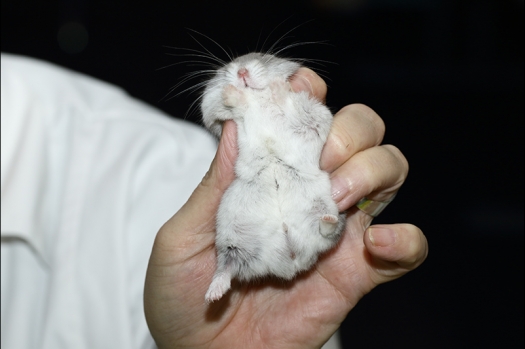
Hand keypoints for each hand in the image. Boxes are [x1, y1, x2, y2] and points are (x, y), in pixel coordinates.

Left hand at [144, 68, 427, 348]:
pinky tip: (377, 243)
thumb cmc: (183, 297)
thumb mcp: (183, 238)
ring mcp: (337, 230)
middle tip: (322, 158)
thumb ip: (214, 187)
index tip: (301, 89)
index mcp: (268, 177)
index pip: (302, 119)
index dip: (306, 95)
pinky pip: (406, 248)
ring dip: (373, 170)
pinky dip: (405, 239)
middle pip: (360, 132)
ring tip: (335, 196)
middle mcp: (309, 193)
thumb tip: (236, 127)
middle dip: (350, 130)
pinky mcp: (358, 272)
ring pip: (388, 171)